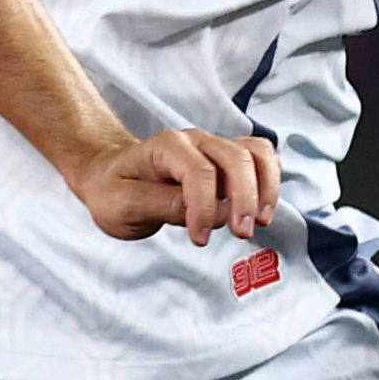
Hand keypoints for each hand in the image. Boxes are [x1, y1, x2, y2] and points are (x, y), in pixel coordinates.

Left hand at [75, 128, 279, 245]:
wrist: (108, 176)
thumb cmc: (113, 191)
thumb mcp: (123, 205)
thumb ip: (166, 207)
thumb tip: (215, 214)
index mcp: (166, 146)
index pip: (198, 172)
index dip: (205, 208)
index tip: (198, 239)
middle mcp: (195, 140)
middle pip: (236, 158)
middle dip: (244, 198)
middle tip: (241, 234)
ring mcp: (213, 146)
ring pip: (256, 153)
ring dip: (265, 188)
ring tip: (260, 221)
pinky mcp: (225, 159)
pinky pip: (260, 158)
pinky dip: (270, 181)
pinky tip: (262, 209)